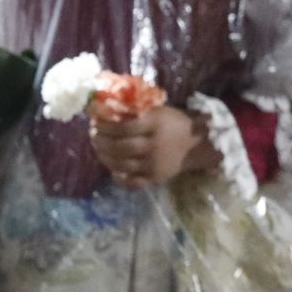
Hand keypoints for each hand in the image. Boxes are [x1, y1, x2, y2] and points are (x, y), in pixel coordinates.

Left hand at [89, 103, 216, 189]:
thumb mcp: (159, 110)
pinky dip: (120, 179)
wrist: (198, 144)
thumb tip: (107, 109)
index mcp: (155, 125)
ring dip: (105, 158)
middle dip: (101, 142)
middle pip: (120, 147)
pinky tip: (113, 171)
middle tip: (93, 136)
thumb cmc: (175, 123)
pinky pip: (133, 182)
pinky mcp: (156, 178)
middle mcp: (154, 145)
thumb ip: (137, 111)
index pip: (124, 128)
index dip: (105, 127)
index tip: (96, 123)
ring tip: (99, 151)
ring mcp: (155, 164)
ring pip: (123, 165)